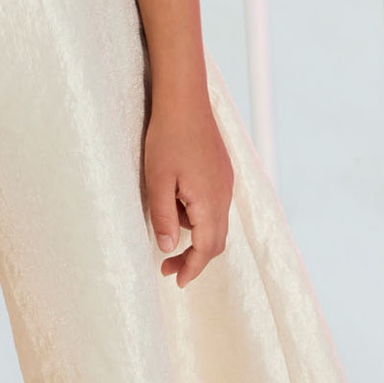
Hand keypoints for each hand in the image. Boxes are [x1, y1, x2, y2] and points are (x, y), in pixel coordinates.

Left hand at [142, 94, 232, 288]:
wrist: (184, 101)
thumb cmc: (167, 139)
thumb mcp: (158, 181)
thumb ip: (165, 217)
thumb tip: (168, 249)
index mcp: (210, 202)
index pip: (206, 249)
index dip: (192, 269)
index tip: (176, 281)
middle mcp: (224, 196)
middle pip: (216, 241)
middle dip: (194, 259)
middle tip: (168, 267)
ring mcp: (226, 182)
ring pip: (215, 222)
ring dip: (194, 233)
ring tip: (166, 218)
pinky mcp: (222, 171)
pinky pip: (214, 204)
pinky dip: (198, 214)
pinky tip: (178, 199)